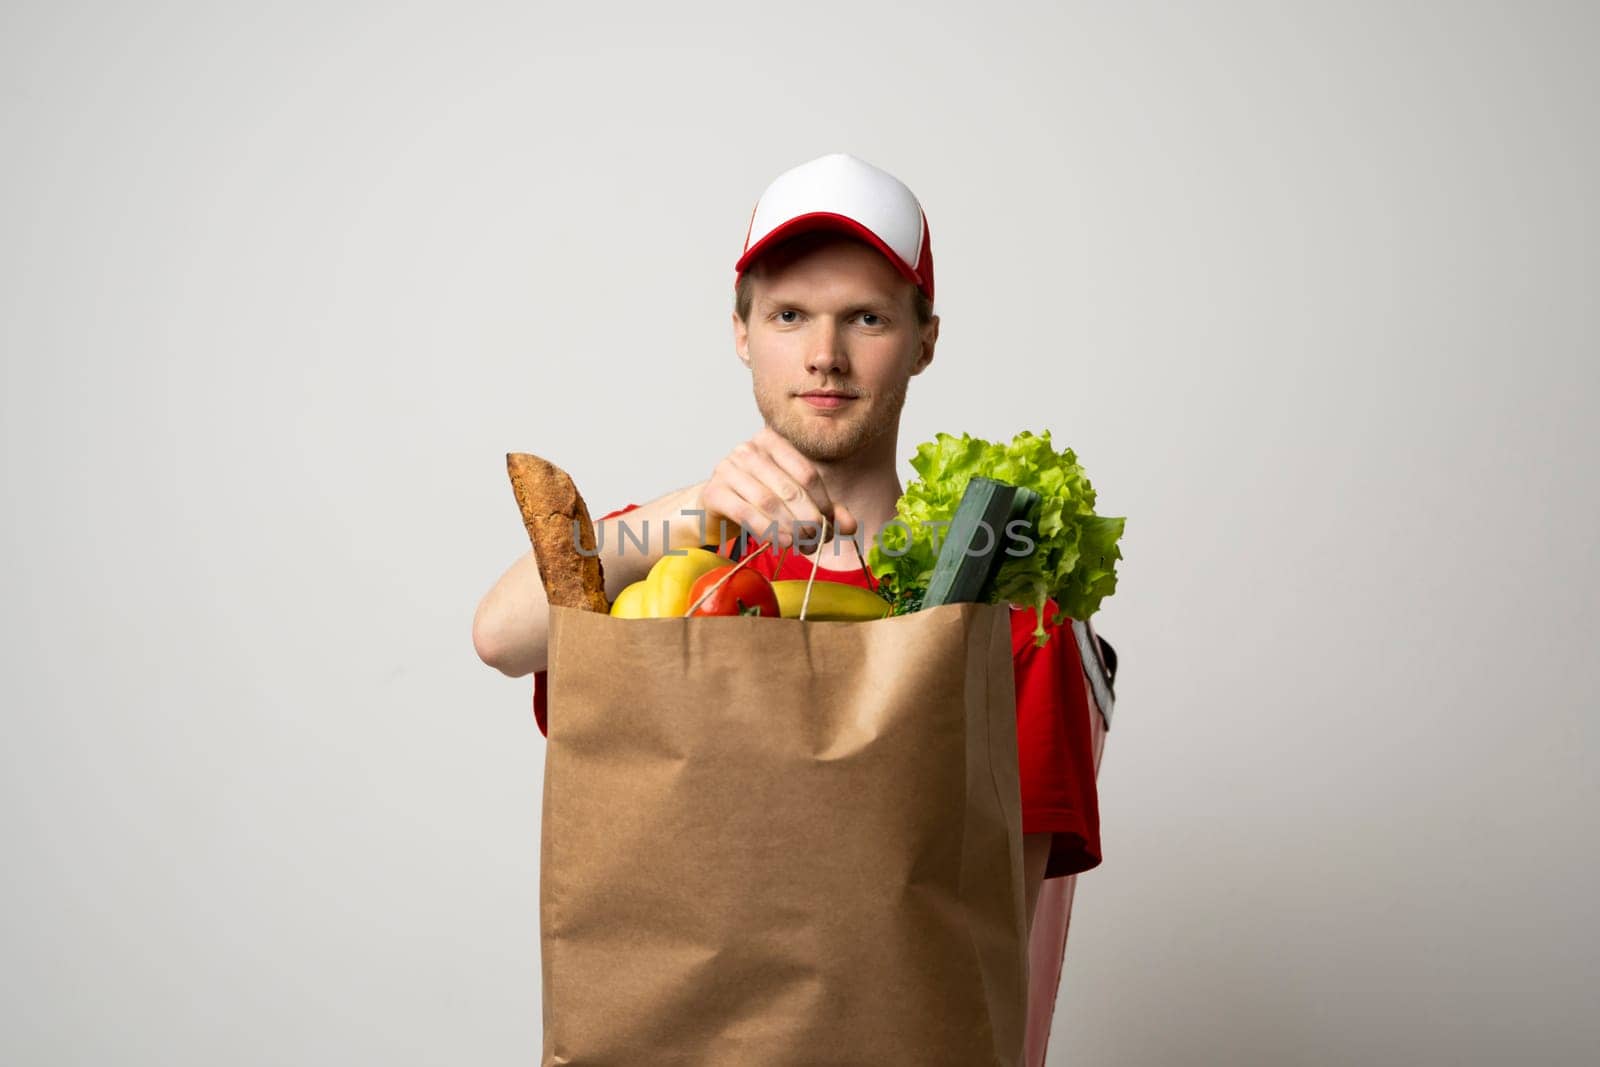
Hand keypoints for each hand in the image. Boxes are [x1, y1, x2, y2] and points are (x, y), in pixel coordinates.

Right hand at [698, 427, 858, 552]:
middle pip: (790, 488)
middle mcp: (748, 449)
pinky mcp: (714, 491)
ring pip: (768, 501)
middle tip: (819, 539)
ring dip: (790, 528)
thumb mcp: (793, 501)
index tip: (832, 525)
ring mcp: (727, 468)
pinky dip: (767, 531)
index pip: (807, 472)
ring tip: (803, 544)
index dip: (824, 502)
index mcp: (772, 441)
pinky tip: (781, 543)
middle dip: (809, 518)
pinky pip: (745, 513)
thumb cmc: (757, 500)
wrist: (714, 509)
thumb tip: (851, 527)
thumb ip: (823, 509)